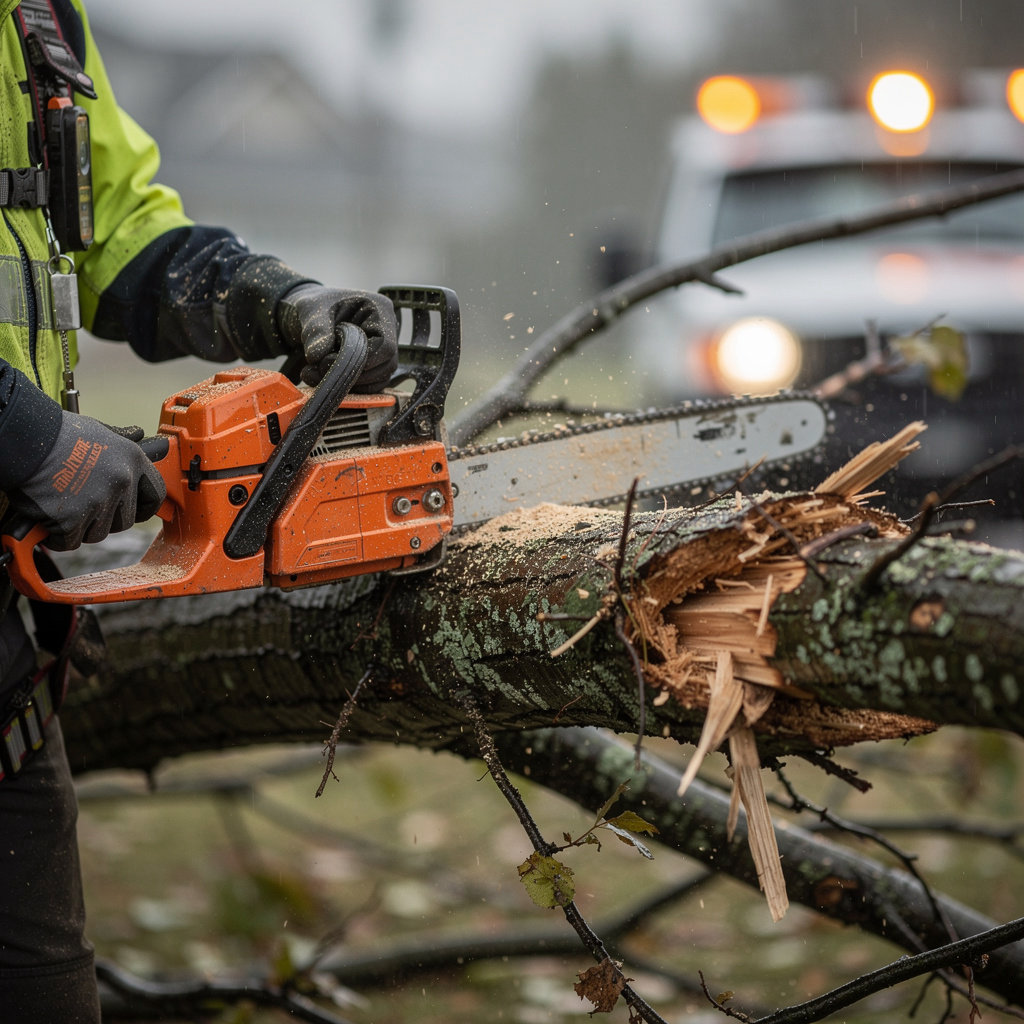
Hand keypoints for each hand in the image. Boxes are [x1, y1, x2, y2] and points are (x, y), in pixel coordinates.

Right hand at [5, 412, 165, 550]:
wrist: (26, 439)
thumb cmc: (59, 434)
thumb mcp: (102, 433)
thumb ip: (121, 448)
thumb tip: (136, 440)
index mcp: (133, 460)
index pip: (155, 495)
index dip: (144, 508)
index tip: (136, 512)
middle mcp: (122, 481)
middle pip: (125, 520)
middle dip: (106, 519)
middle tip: (85, 506)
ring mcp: (99, 501)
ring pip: (99, 533)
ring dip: (81, 527)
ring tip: (65, 506)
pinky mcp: (74, 518)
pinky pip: (71, 541)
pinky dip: (58, 536)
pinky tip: (50, 520)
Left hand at [277, 285, 398, 389]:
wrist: (310, 316)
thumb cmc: (315, 306)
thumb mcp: (311, 310)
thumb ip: (316, 330)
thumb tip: (318, 357)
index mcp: (378, 309)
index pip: (385, 344)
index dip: (362, 360)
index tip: (330, 362)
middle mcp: (387, 329)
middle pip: (386, 364)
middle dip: (352, 374)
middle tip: (318, 369)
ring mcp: (383, 349)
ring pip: (379, 378)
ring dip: (349, 383)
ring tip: (314, 374)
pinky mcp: (375, 365)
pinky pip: (371, 385)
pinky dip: (350, 387)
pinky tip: (326, 378)